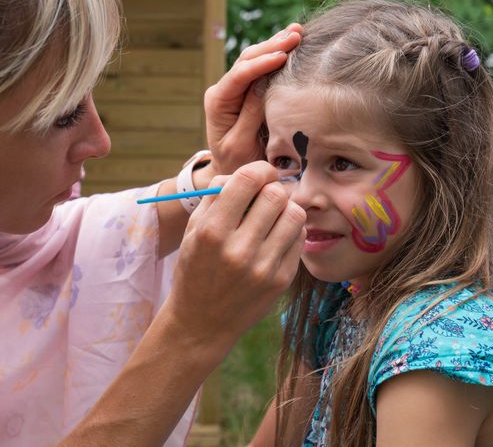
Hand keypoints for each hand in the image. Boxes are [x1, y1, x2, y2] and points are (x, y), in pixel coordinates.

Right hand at [164, 161, 306, 353]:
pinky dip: (289, 231)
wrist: (202, 322)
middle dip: (271, 189)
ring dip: (284, 209)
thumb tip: (251, 173)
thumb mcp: (193, 229)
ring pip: (295, 214)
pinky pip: (299, 238)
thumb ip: (218, 196)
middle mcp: (239, 249)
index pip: (249, 180)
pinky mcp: (281, 280)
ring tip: (271, 218)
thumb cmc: (196, 267)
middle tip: (264, 197)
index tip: (259, 174)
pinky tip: (274, 238)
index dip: (259, 169)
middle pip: (276, 194)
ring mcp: (264, 267)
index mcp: (212, 232)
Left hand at [204, 24, 301, 173]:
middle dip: (271, 46)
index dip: (260, 64)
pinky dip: (276, 52)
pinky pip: (260, 66)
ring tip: (297, 31)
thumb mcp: (241, 144)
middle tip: (296, 34)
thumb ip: (250, 115)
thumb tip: (263, 85)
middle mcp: (223, 89)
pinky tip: (291, 40)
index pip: (238, 76)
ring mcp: (234, 86)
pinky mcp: (246, 88)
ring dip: (275, 44)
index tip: (281, 56)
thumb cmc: (235, 162)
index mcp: (217, 102)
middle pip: (246, 60)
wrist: (230, 170)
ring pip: (253, 58)